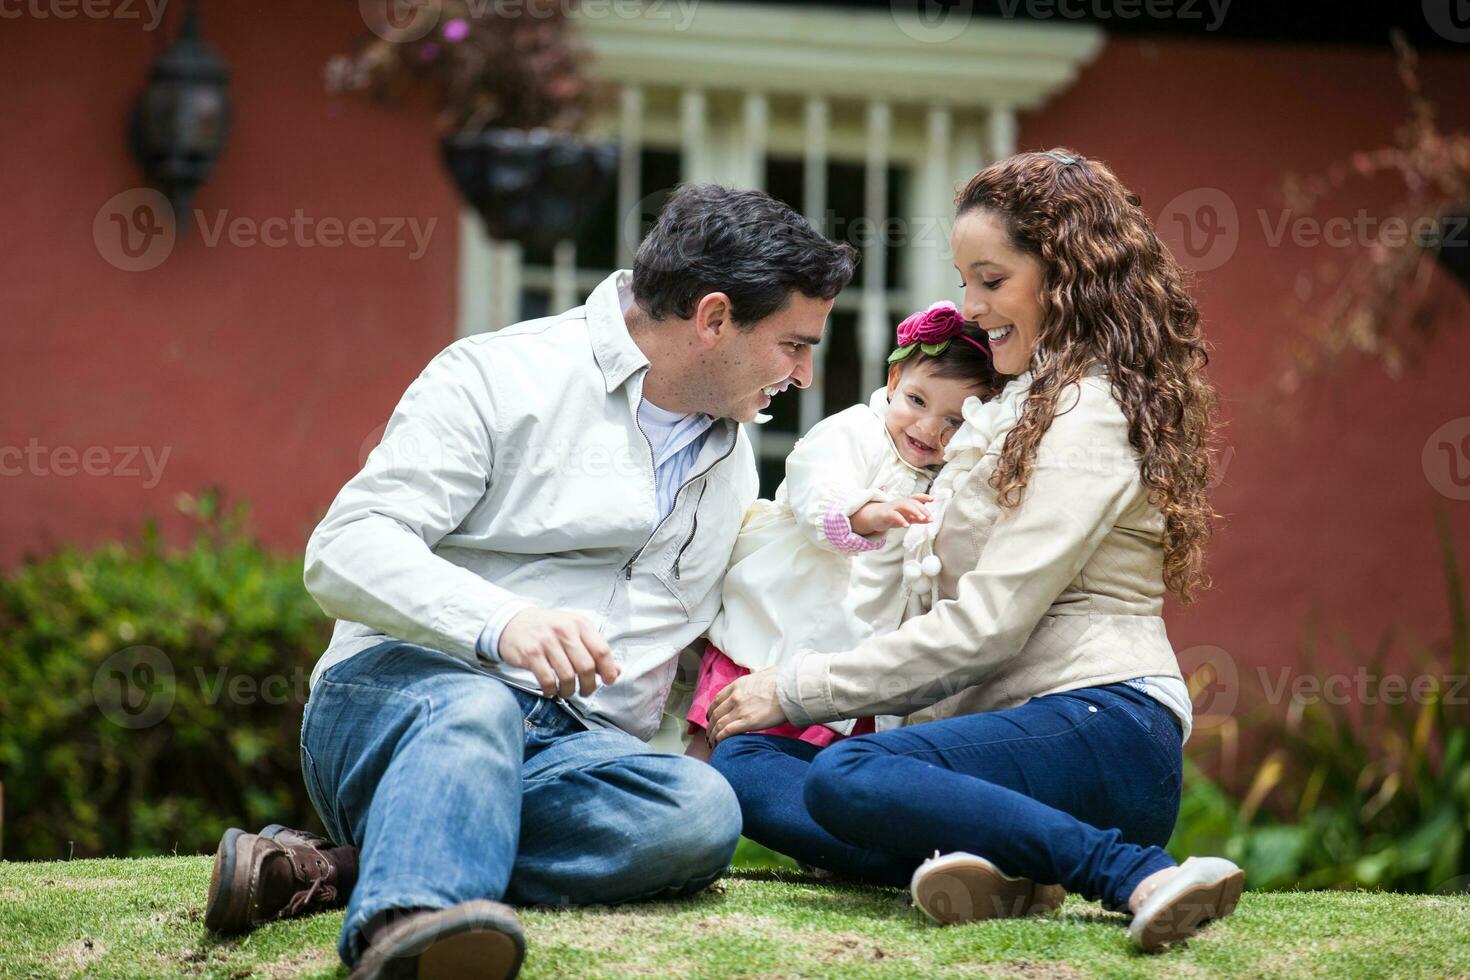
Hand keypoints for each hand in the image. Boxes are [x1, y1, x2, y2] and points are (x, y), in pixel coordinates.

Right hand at [498, 608, 619, 698]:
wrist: (512, 622)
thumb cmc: (548, 630)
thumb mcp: (574, 632)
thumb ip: (594, 651)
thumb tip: (616, 671)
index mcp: (580, 624)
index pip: (602, 651)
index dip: (608, 670)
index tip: (607, 681)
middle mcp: (565, 630)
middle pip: (586, 667)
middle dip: (588, 686)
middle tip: (585, 691)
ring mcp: (547, 641)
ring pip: (568, 676)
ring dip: (569, 690)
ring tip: (566, 691)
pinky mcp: (531, 653)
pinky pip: (547, 680)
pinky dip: (552, 690)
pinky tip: (551, 690)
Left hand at [707, 668, 786, 744]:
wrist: (791, 689)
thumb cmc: (783, 680)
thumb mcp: (765, 673)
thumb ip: (758, 676)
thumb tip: (761, 675)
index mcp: (738, 685)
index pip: (718, 699)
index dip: (712, 709)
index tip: (711, 716)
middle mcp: (735, 697)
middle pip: (716, 713)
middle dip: (710, 725)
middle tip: (710, 732)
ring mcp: (740, 710)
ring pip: (719, 724)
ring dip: (713, 734)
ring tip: (712, 742)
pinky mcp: (747, 722)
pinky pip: (727, 731)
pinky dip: (720, 738)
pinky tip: (718, 743)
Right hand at [849, 494, 932, 536]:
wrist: (873, 517)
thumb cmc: (892, 516)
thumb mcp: (906, 517)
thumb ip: (918, 519)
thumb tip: (930, 520)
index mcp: (906, 502)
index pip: (916, 497)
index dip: (924, 497)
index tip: (933, 498)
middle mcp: (900, 502)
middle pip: (912, 502)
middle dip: (922, 508)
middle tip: (929, 517)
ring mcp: (893, 507)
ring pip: (905, 506)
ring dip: (914, 511)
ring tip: (922, 518)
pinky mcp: (886, 514)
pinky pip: (894, 515)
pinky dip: (901, 520)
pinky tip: (907, 525)